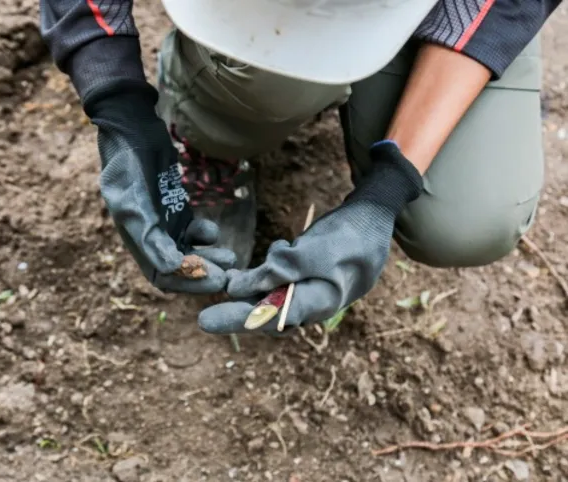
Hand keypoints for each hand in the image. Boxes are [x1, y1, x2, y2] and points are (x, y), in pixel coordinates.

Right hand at [86, 81, 235, 292]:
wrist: (132, 130)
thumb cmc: (127, 165)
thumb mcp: (132, 200)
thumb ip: (149, 236)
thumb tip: (171, 268)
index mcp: (136, 241)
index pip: (163, 276)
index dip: (187, 283)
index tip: (214, 280)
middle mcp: (151, 237)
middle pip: (180, 269)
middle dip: (204, 273)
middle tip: (230, 273)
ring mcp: (165, 223)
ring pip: (191, 252)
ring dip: (210, 258)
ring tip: (231, 256)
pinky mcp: (177, 208)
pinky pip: (195, 232)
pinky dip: (206, 237)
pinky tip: (214, 232)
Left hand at [197, 141, 422, 333]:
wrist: (375, 218)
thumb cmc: (349, 235)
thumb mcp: (314, 251)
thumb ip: (279, 271)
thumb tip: (237, 290)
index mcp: (319, 303)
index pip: (271, 318)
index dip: (237, 321)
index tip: (206, 322)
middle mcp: (312, 303)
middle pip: (268, 314)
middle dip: (236, 314)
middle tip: (204, 320)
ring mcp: (311, 291)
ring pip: (271, 298)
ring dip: (249, 291)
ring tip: (226, 282)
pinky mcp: (307, 276)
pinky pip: (279, 283)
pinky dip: (264, 275)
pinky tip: (257, 263)